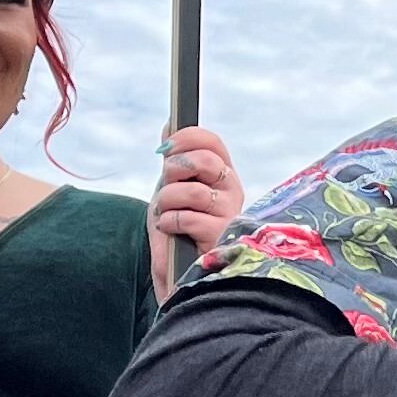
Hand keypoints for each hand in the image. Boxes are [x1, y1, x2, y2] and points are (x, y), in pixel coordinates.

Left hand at [152, 124, 245, 251]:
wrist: (179, 272)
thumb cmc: (178, 232)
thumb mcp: (171, 188)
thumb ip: (174, 159)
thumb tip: (169, 124)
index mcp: (223, 175)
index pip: (213, 143)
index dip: (187, 138)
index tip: (165, 148)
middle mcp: (232, 191)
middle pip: (205, 161)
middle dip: (174, 170)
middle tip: (166, 188)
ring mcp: (230, 214)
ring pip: (193, 191)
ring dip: (167, 201)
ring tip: (164, 214)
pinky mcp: (221, 237)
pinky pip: (188, 217)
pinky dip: (169, 222)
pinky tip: (170, 229)